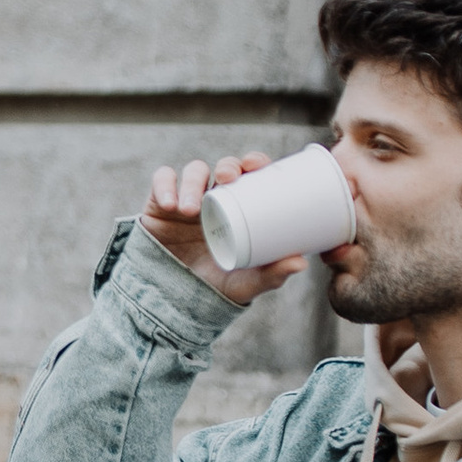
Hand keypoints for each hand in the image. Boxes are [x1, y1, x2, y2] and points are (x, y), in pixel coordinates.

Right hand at [140, 154, 310, 306]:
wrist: (174, 300)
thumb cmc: (217, 286)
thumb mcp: (246, 283)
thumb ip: (272, 274)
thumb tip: (302, 264)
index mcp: (240, 208)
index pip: (250, 175)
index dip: (254, 161)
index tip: (257, 165)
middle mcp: (215, 199)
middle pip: (224, 168)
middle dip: (227, 165)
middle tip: (227, 178)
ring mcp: (187, 199)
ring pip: (193, 171)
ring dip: (193, 182)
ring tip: (190, 210)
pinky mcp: (159, 204)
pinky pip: (161, 182)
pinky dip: (165, 186)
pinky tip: (170, 204)